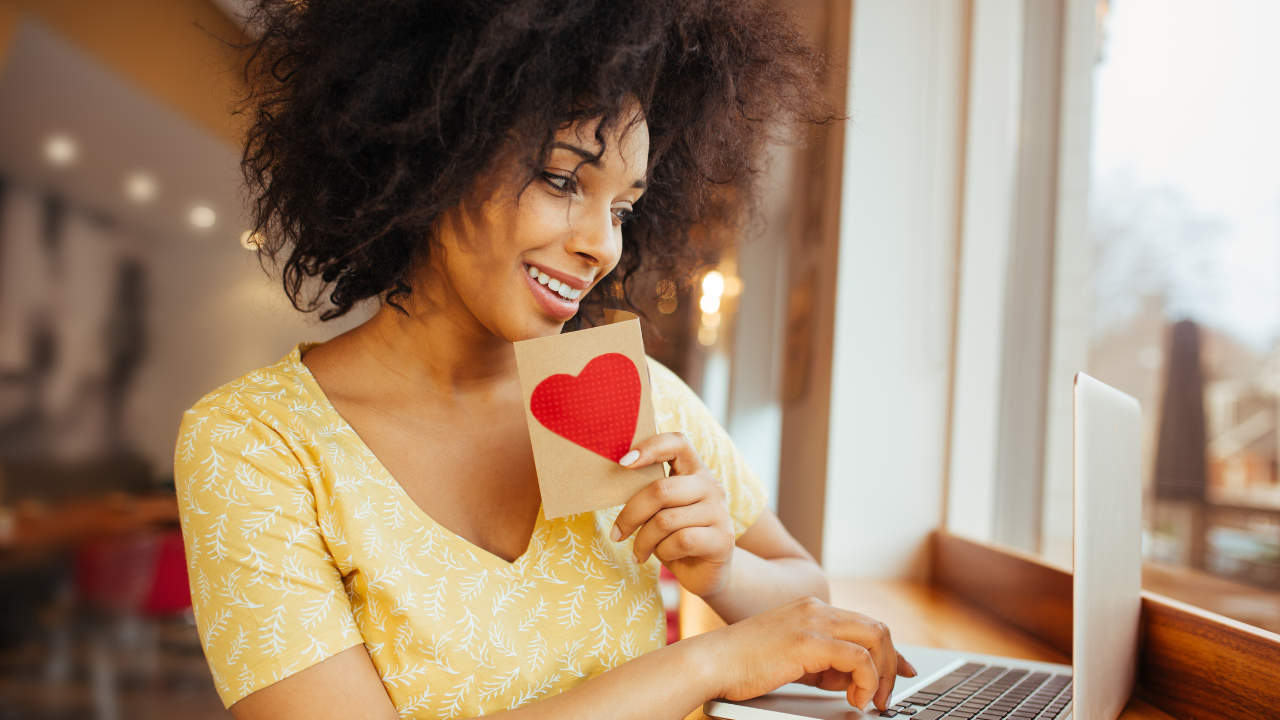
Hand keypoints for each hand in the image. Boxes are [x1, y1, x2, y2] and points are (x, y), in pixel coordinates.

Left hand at [612, 432, 735, 597]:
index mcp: (694, 470)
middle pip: (661, 490)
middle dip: (631, 515)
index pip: (677, 443)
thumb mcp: (660, 510)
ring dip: (644, 541)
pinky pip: (680, 541)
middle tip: (616, 533)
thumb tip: (616, 478)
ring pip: (666, 520)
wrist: (704, 573)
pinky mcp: (723, 539)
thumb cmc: (674, 536)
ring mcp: (719, 512)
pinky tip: (663, 557)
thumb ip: (649, 493)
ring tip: (639, 552)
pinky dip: (664, 552)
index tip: (623, 462)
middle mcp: (711, 486)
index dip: (650, 447)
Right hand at [701, 596, 917, 711]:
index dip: (890, 651)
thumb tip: (851, 680)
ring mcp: (813, 621)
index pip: (866, 624)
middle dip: (892, 664)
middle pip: (877, 629)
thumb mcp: (792, 660)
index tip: (903, 671)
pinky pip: (859, 658)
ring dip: (882, 674)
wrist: (711, 661)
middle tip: (888, 696)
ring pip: (875, 639)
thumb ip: (822, 664)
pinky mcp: (809, 640)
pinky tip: (855, 699)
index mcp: (812, 610)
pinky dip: (867, 681)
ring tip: (871, 701)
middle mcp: (816, 608)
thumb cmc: (743, 665)